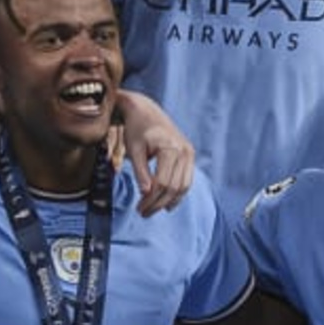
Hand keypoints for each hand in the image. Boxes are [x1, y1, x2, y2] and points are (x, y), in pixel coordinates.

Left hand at [111, 93, 198, 213]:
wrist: (145, 111)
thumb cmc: (136, 130)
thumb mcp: (134, 150)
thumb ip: (140, 172)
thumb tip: (146, 193)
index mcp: (170, 148)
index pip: (163, 183)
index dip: (151, 200)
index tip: (139, 209)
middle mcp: (184, 151)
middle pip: (174, 187)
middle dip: (158, 203)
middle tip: (143, 213)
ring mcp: (189, 152)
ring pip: (183, 186)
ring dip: (169, 201)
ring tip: (153, 209)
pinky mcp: (189, 154)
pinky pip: (187, 180)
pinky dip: (178, 193)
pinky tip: (167, 203)